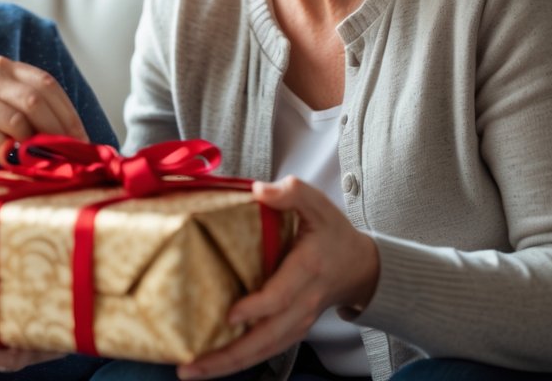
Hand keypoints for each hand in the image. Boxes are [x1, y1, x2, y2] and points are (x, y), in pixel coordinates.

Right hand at [0, 56, 88, 163]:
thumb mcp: (3, 99)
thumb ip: (32, 106)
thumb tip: (75, 135)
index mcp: (5, 67)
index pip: (47, 84)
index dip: (68, 113)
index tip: (81, 137)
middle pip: (36, 102)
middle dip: (58, 131)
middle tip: (69, 153)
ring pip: (20, 123)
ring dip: (36, 144)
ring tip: (41, 157)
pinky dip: (12, 154)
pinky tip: (12, 158)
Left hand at [176, 176, 379, 380]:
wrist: (361, 267)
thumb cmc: (333, 232)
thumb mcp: (318, 203)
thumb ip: (292, 193)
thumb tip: (260, 190)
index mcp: (307, 269)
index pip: (282, 296)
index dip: (257, 307)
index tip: (230, 315)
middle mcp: (303, 302)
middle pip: (267, 337)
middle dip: (229, 355)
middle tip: (191, 365)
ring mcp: (298, 320)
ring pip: (264, 350)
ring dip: (228, 365)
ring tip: (191, 371)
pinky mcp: (292, 329)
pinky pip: (266, 351)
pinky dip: (239, 362)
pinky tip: (211, 365)